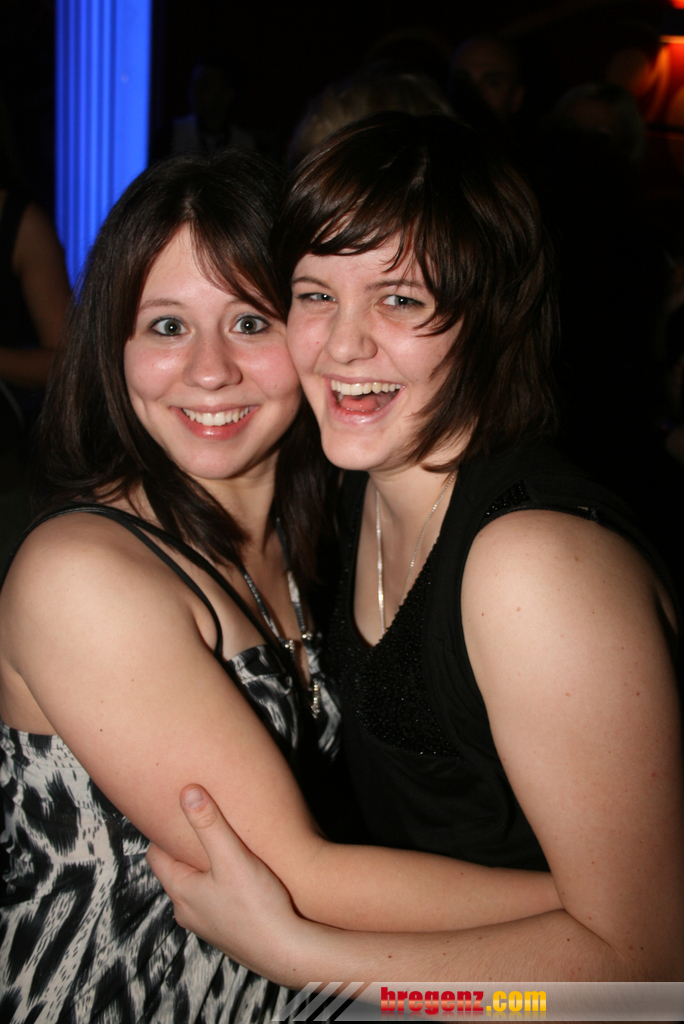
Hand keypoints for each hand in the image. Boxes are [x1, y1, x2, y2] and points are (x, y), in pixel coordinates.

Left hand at [146, 784, 304, 977]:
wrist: (286, 952)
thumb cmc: (258, 906)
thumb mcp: (232, 857)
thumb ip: (209, 824)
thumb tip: (187, 792)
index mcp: (181, 892)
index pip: (156, 856)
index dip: (164, 833)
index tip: (177, 816)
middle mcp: (187, 912)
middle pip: (176, 872)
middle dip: (186, 850)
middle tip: (204, 828)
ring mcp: (205, 925)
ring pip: (196, 888)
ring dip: (206, 870)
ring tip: (224, 851)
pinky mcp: (226, 932)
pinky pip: (213, 902)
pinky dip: (220, 887)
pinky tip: (242, 880)